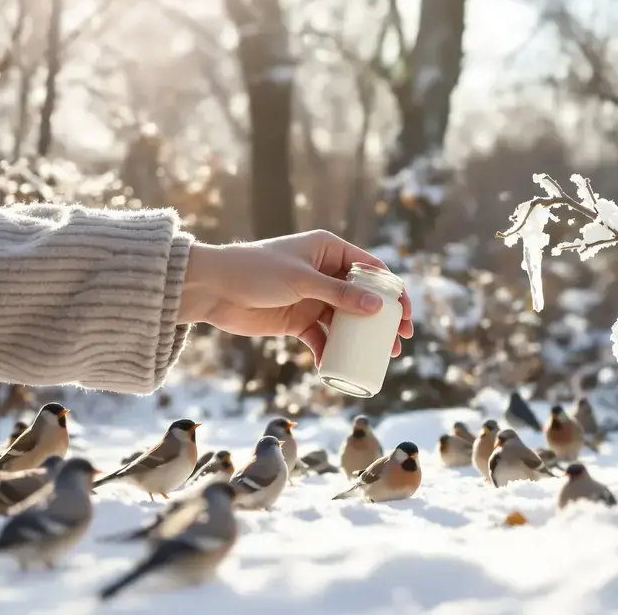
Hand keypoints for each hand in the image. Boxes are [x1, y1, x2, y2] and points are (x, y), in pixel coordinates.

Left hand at [177, 231, 413, 363]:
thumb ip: (339, 293)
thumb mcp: (302, 280)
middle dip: (384, 319)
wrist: (212, 289)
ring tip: (380, 357)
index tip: (405, 314)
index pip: (372, 269)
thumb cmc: (256, 271)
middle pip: (364, 297)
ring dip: (363, 338)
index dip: (393, 290)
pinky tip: (337, 367)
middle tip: (399, 341)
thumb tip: (378, 306)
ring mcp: (313, 298)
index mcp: (329, 250)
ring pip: (347, 320)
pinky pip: (323, 337)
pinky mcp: (298, 320)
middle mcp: (325, 272)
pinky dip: (331, 351)